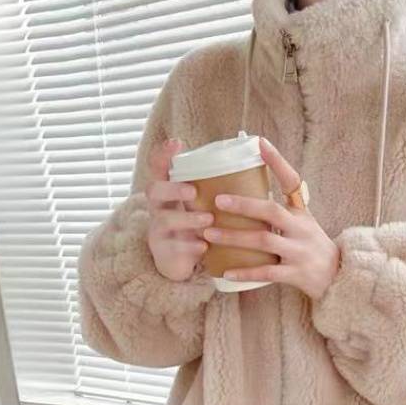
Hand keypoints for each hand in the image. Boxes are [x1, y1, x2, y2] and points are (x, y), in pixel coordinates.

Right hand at [145, 138, 214, 281]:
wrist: (181, 262)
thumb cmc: (197, 227)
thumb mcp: (200, 206)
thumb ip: (213, 190)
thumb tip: (251, 167)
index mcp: (169, 192)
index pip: (158, 167)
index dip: (163, 155)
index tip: (177, 142)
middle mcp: (159, 208)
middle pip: (153, 191)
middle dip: (172, 189)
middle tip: (193, 191)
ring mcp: (159, 230)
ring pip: (164, 220)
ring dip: (187, 219)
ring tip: (207, 219)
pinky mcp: (165, 253)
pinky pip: (173, 248)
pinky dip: (190, 246)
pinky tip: (204, 247)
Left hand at [201, 136, 340, 299]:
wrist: (337, 275)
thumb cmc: (311, 245)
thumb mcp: (303, 221)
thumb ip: (282, 207)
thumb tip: (248, 187)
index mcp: (301, 213)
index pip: (291, 181)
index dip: (277, 161)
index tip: (260, 142)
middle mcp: (301, 229)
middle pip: (272, 211)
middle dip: (243, 205)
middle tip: (218, 200)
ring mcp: (299, 251)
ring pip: (264, 241)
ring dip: (235, 237)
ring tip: (209, 234)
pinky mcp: (296, 274)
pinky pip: (267, 273)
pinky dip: (246, 273)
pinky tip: (226, 272)